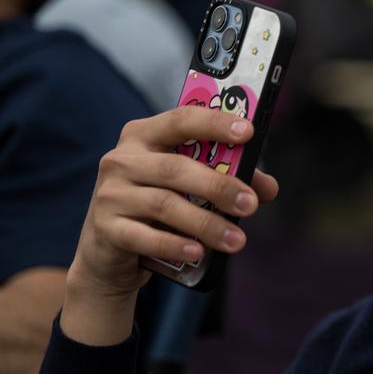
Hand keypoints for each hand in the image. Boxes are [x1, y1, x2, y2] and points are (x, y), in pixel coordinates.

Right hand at [68, 107, 278, 301]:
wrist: (109, 253)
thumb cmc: (157, 207)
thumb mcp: (189, 187)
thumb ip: (228, 178)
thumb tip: (268, 188)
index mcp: (144, 136)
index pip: (181, 120)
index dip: (214, 123)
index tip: (248, 132)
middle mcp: (122, 159)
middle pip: (175, 168)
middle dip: (218, 186)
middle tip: (250, 203)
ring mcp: (109, 194)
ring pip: (164, 204)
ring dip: (205, 223)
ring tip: (237, 239)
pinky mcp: (104, 229)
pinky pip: (143, 236)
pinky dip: (174, 244)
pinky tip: (199, 251)